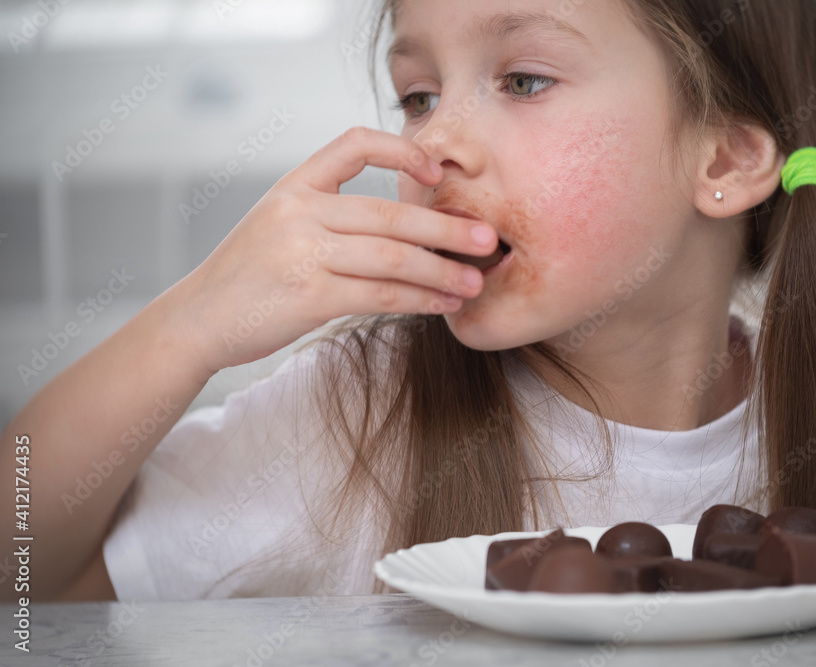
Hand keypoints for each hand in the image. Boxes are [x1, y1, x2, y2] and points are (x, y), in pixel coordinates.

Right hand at [171, 127, 497, 372]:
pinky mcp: (310, 295)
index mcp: (294, 186)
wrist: (197, 319)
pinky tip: (442, 304)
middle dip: (446, 227)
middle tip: (487, 238)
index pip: (354, 145)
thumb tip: (405, 227)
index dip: (401, 150)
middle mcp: (299, 211)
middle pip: (390, 213)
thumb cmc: (248, 276)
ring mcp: (303, 252)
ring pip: (392, 257)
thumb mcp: (277, 224)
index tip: (437, 169)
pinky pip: (380, 294)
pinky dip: (418, 300)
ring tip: (474, 281)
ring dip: (441, 271)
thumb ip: (329, 215)